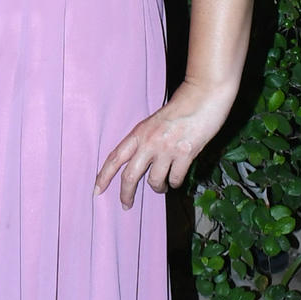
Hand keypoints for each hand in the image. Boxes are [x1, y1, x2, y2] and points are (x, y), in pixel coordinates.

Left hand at [94, 80, 235, 210]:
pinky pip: (175, 179)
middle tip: (126, 205)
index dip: (104, 176)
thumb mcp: (154, 121)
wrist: (204, 95)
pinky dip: (175, 183)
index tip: (97, 190)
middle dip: (126, 194)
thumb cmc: (181, 106)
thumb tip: (141, 162)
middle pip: (130, 176)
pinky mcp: (186, 153)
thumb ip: (146, 139)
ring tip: (162, 187)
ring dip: (158, 188)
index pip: (115, 158)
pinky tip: (176, 180)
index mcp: (139, 132)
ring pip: (155, 181)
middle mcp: (150, 142)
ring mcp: (168, 149)